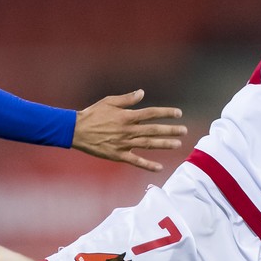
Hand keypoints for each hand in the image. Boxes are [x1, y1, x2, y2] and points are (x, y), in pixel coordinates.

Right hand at [72, 90, 186, 171]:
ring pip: (148, 144)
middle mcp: (128, 130)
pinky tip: (159, 167)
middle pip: (153, 129)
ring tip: (177, 144)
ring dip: (164, 144)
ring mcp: (124, 143)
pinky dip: (147, 165)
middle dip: (170, 130)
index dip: (166, 113)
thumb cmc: (92, 114)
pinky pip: (136, 160)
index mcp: (127, 116)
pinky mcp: (118, 155)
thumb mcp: (109, 101)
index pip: (151, 113)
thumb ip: (127, 99)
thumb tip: (142, 93)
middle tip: (184, 130)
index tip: (179, 113)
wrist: (76, 130)